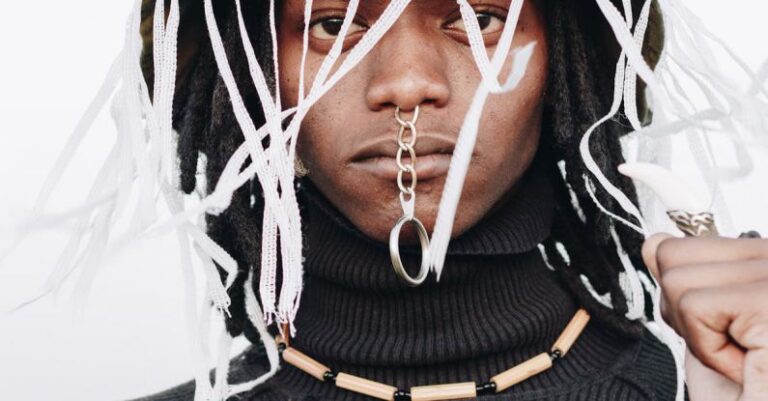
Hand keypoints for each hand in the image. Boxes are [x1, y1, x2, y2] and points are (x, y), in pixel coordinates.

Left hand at [642, 234, 767, 400]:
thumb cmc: (749, 388)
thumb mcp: (705, 325)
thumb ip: (684, 279)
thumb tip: (655, 241)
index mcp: (759, 258)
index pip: (682, 245)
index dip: (681, 297)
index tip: (720, 330)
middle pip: (671, 255)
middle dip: (682, 313)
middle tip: (728, 344)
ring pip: (675, 280)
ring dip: (697, 334)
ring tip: (739, 354)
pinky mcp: (767, 300)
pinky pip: (693, 307)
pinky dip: (708, 348)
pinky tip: (745, 365)